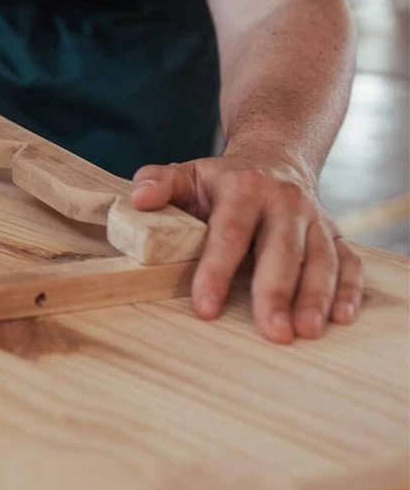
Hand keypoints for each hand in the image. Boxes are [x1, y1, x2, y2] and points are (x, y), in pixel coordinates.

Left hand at [129, 151, 362, 342]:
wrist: (274, 158)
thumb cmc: (220, 180)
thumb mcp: (186, 174)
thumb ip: (159, 184)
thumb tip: (139, 199)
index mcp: (245, 188)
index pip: (229, 234)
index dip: (217, 271)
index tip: (206, 308)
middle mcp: (286, 202)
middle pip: (283, 251)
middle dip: (277, 293)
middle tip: (273, 332)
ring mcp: (315, 219)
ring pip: (321, 259)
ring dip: (316, 297)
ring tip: (307, 332)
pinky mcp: (334, 234)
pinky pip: (349, 261)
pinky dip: (350, 289)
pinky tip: (342, 318)